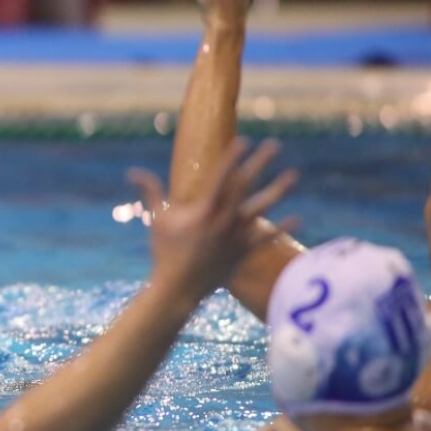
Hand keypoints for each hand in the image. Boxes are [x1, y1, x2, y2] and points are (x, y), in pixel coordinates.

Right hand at [128, 139, 297, 303]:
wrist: (177, 289)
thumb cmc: (165, 252)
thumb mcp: (157, 219)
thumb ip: (150, 192)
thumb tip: (132, 172)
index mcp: (202, 209)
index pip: (220, 176)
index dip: (232, 157)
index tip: (245, 140)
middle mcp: (222, 219)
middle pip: (244, 185)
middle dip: (260, 163)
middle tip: (275, 145)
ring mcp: (234, 236)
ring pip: (261, 208)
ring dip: (278, 190)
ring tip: (293, 174)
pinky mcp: (242, 253)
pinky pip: (266, 238)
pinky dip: (282, 228)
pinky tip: (297, 217)